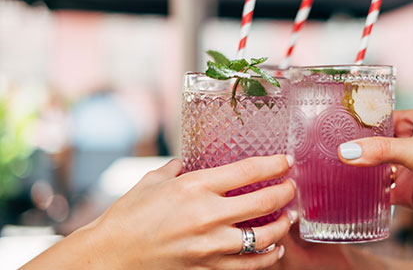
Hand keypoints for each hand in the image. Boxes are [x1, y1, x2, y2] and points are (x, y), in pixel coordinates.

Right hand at [25, 155, 294, 269]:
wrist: (111, 256)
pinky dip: (267, 257)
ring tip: (289, 218)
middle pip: (263, 202)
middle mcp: (208, 215)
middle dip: (285, 192)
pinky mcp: (209, 267)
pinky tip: (274, 248)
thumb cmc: (127, 215)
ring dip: (282, 226)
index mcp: (194, 187)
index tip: (286, 162)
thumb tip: (187, 162)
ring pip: (263, 237)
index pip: (247, 171)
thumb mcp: (151, 182)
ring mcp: (210, 245)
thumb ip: (175, 168)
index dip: (273, 165)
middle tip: (292, 187)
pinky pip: (249, 265)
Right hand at [338, 109, 412, 268]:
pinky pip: (381, 191)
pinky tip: (351, 190)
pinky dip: (368, 192)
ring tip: (334, 168)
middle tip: (328, 148)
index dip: (359, 123)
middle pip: (375, 144)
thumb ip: (381, 151)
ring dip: (360, 170)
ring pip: (376, 167)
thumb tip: (347, 152)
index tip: (334, 126)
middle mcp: (410, 143)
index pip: (379, 118)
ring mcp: (408, 168)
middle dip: (356, 148)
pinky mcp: (407, 191)